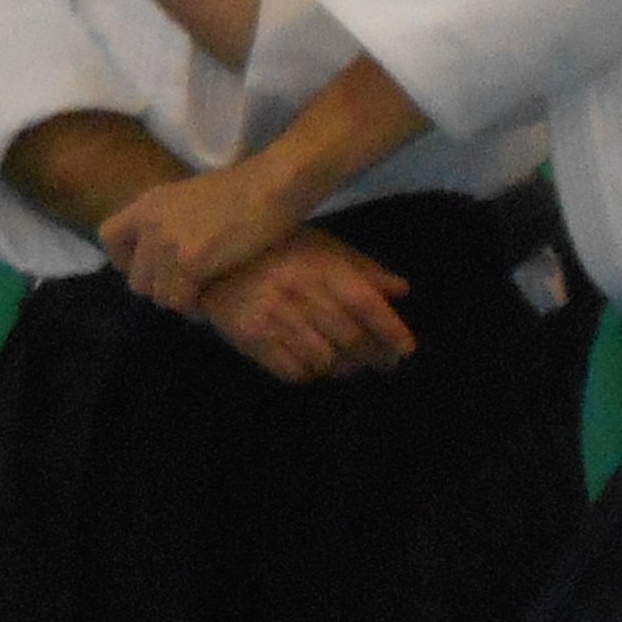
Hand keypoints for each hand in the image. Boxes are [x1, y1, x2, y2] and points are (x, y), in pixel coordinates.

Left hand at [103, 157, 303, 317]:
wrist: (271, 186)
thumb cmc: (244, 190)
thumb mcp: (191, 197)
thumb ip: (169, 220)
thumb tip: (162, 252)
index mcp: (148, 203)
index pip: (107, 237)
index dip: (126, 260)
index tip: (152, 268)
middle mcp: (149, 222)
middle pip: (135, 278)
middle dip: (161, 287)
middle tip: (187, 286)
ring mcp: (167, 242)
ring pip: (157, 295)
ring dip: (179, 298)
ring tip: (202, 291)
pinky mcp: (189, 262)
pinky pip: (179, 300)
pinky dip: (195, 306)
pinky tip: (211, 297)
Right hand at [198, 228, 412, 383]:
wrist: (215, 261)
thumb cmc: (279, 250)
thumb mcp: (322, 247)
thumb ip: (362, 269)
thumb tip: (401, 291)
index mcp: (320, 265)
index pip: (364, 303)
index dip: (390, 329)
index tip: (406, 348)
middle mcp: (299, 293)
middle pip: (349, 336)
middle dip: (374, 355)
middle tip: (386, 363)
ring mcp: (273, 319)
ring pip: (324, 359)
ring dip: (345, 368)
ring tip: (352, 366)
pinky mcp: (251, 340)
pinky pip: (293, 371)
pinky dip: (312, 374)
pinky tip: (317, 365)